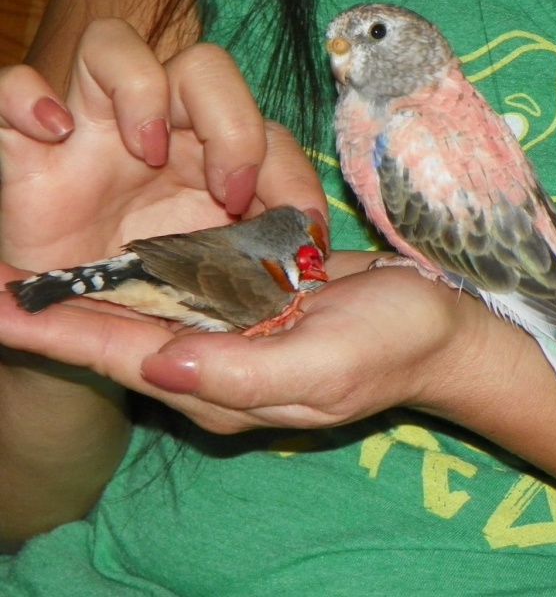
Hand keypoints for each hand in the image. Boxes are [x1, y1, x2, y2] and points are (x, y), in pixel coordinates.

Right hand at [0, 18, 326, 273]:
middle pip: (204, 70)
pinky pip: (12, 87)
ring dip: (140, 90)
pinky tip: (53, 133)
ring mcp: (94, 131)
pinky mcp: (31, 147)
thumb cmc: (162, 288)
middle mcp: (160, 131)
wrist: (90, 315)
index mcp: (212, 158)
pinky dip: (26, 97)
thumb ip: (266, 246)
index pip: (265, 129)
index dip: (289, 170)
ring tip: (145, 148)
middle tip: (226, 191)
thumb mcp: (223, 273)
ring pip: (114, 49)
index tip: (300, 225)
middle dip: (229, 123)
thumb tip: (316, 240)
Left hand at [0, 251, 488, 432]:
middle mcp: (219, 362)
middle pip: (123, 335)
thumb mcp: (322, 367)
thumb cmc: (389, 346)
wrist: (437, 324)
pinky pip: (189, 284)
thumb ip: (241, 374)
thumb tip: (159, 368)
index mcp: (225, 385)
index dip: (56, 334)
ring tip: (38, 265)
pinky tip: (117, 250)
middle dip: (58, 312)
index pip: (124, 357)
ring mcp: (236, 331)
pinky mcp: (254, 301)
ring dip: (95, 286)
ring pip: (150, 308)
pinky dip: (148, 268)